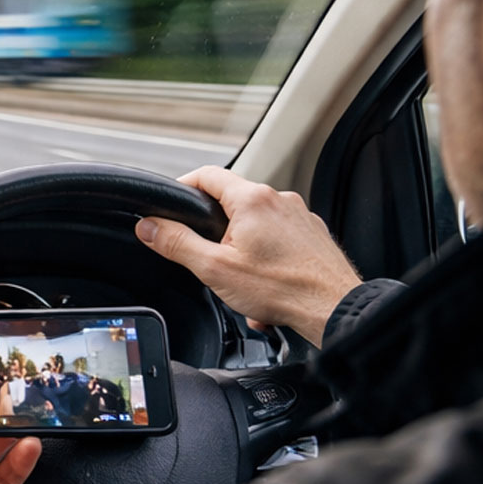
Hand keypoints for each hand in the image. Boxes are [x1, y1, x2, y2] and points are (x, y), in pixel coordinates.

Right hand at [135, 165, 362, 347]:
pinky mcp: (312, 235)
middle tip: (209, 259)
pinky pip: (278, 241)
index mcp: (252, 199)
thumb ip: (176, 243)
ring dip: (242, 253)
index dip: (183, 187)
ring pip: (256, 227)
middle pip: (232, 203)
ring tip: (244, 285)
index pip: (207, 175)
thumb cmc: (283, 288)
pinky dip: (266, 262)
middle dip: (216, 234)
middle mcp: (279, 199)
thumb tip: (149, 227)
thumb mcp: (214, 269)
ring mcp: (299, 216)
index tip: (172, 204)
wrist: (333, 308)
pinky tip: (266, 289)